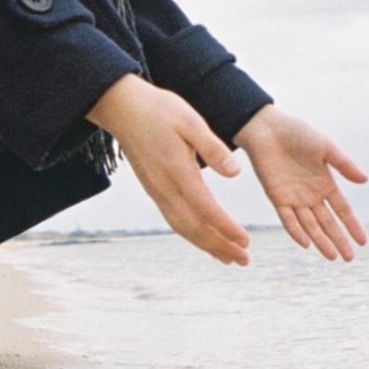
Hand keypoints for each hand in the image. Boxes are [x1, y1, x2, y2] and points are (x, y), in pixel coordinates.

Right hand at [87, 74, 249, 265]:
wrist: (122, 108)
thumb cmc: (159, 109)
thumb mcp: (190, 120)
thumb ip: (213, 147)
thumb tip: (234, 173)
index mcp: (177, 171)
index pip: (206, 208)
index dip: (226, 227)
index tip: (246, 240)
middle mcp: (165, 188)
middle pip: (194, 227)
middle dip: (220, 246)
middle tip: (244, 260)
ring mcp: (156, 192)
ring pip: (183, 228)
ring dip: (207, 246)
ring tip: (230, 258)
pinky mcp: (154, 190)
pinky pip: (174, 220)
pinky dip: (192, 235)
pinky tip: (205, 240)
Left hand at [235, 107, 367, 260]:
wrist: (268, 128)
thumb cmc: (297, 134)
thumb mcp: (326, 148)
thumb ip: (344, 165)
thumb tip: (365, 180)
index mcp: (325, 183)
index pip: (342, 210)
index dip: (352, 226)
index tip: (363, 242)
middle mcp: (311, 195)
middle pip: (327, 223)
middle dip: (339, 240)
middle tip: (349, 259)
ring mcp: (294, 198)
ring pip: (310, 225)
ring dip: (320, 241)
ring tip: (332, 256)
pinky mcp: (276, 196)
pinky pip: (287, 218)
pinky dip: (296, 230)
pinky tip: (306, 243)